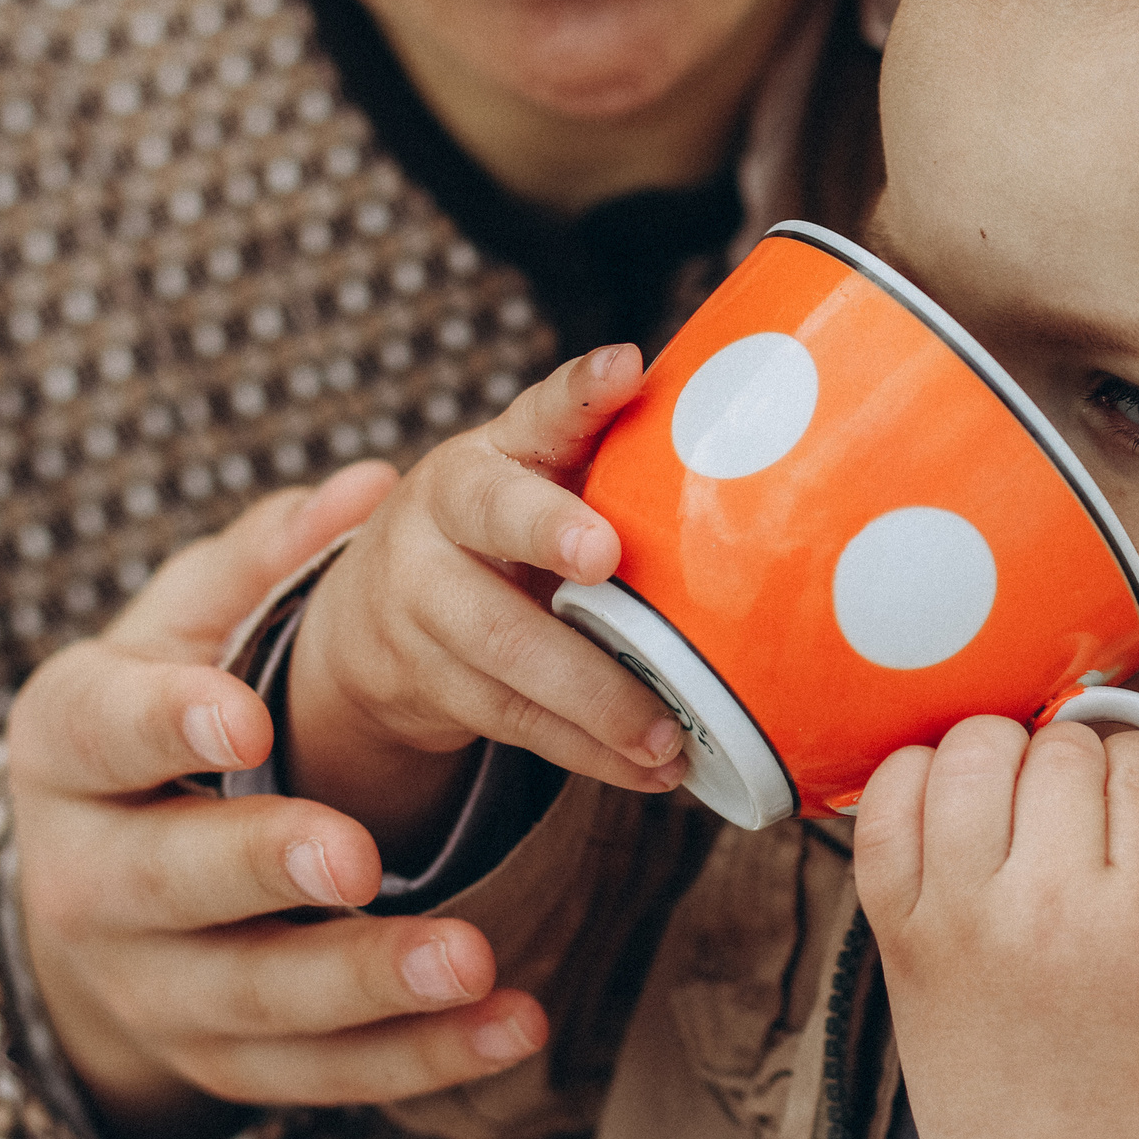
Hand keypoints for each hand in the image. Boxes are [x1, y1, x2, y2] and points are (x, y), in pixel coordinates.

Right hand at [7, 469, 547, 1138]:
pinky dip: (422, 1056)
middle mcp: (89, 877)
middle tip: (363, 856)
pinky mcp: (226, 1061)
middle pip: (169, 881)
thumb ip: (262, 564)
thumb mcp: (182, 633)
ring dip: (368, 984)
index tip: (243, 716)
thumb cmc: (162, 725)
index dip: (164, 726)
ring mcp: (153, 982)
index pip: (101, 732)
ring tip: (474, 961)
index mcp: (71, 748)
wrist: (104, 889)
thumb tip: (362, 490)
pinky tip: (517, 1025)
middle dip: (264, 868)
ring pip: (254, 998)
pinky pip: (325, 1074)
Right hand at [286, 344, 686, 857]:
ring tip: (667, 734)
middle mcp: (444, 514)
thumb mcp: (540, 483)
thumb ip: (613, 460)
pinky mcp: (430, 682)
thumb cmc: (507, 531)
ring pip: (504, 645)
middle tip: (609, 557)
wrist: (376, 615)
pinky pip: (512, 720)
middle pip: (494, 520)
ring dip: (592, 695)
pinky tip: (649, 769)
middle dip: (550, 534)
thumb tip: (762, 442)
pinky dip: (587, 751)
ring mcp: (424, 602)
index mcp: (494, 452)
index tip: (625, 369)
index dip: (580, 391)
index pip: (539, 408)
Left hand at [855, 717, 1138, 1138]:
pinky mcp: (897, 937)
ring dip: (995, 754)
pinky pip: (883, 814)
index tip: (1132, 794)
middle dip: (1074, 759)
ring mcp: (961, 917)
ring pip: (969, 755)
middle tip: (1074, 803)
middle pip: (1059, 751)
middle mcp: (1049, 905)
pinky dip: (907, 781)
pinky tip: (941, 800)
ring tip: (1010, 793)